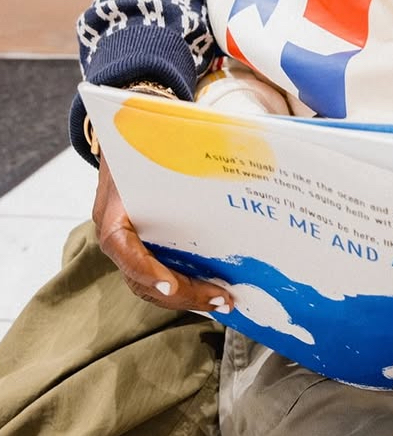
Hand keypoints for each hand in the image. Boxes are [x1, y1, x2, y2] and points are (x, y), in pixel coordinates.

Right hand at [92, 152, 233, 313]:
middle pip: (142, 279)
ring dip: (186, 296)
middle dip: (182, 293)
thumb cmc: (143, 138)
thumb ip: (187, 148)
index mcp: (112, 213)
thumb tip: (237, 144)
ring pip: (150, 286)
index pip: (123, 249)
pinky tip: (210, 289)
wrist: (125, 135)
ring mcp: (126, 246)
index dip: (147, 270)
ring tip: (222, 300)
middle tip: (221, 299)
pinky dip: (182, 286)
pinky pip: (158, 275)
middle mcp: (116, 236)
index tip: (172, 285)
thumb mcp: (155, 142)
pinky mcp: (141, 247)